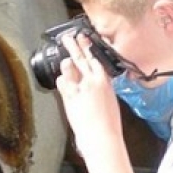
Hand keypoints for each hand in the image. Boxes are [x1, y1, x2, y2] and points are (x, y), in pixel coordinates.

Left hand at [55, 32, 122, 157]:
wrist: (101, 135)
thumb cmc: (108, 123)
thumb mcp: (111, 101)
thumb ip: (102, 88)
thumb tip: (96, 82)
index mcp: (105, 81)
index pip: (95, 59)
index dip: (88, 49)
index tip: (84, 40)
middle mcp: (93, 80)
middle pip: (81, 58)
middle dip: (74, 46)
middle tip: (68, 37)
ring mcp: (80, 86)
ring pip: (69, 66)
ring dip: (66, 64)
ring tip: (65, 61)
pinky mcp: (70, 95)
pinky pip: (61, 82)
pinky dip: (61, 81)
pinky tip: (63, 82)